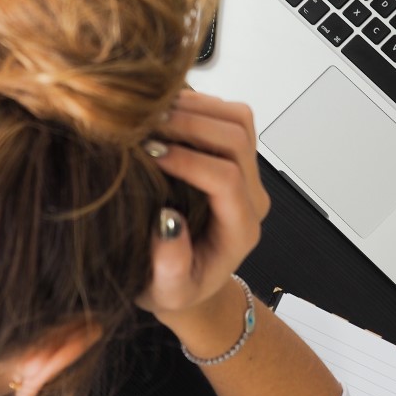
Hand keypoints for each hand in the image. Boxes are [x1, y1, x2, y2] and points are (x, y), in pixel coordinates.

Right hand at [135, 91, 269, 324]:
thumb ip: (170, 267)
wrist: (188, 280)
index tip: (149, 154)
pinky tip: (162, 111)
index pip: (226, 179)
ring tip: (151, 112)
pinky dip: (197, 104)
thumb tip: (167, 222)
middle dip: (190, 124)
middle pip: (237, 139)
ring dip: (195, 108)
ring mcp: (246, 172)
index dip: (189, 161)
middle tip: (145, 123)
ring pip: (238, 119)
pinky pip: (228, 115)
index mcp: (240, 229)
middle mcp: (251, 196)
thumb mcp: (166, 292)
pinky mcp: (234, 155)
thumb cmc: (175, 288)